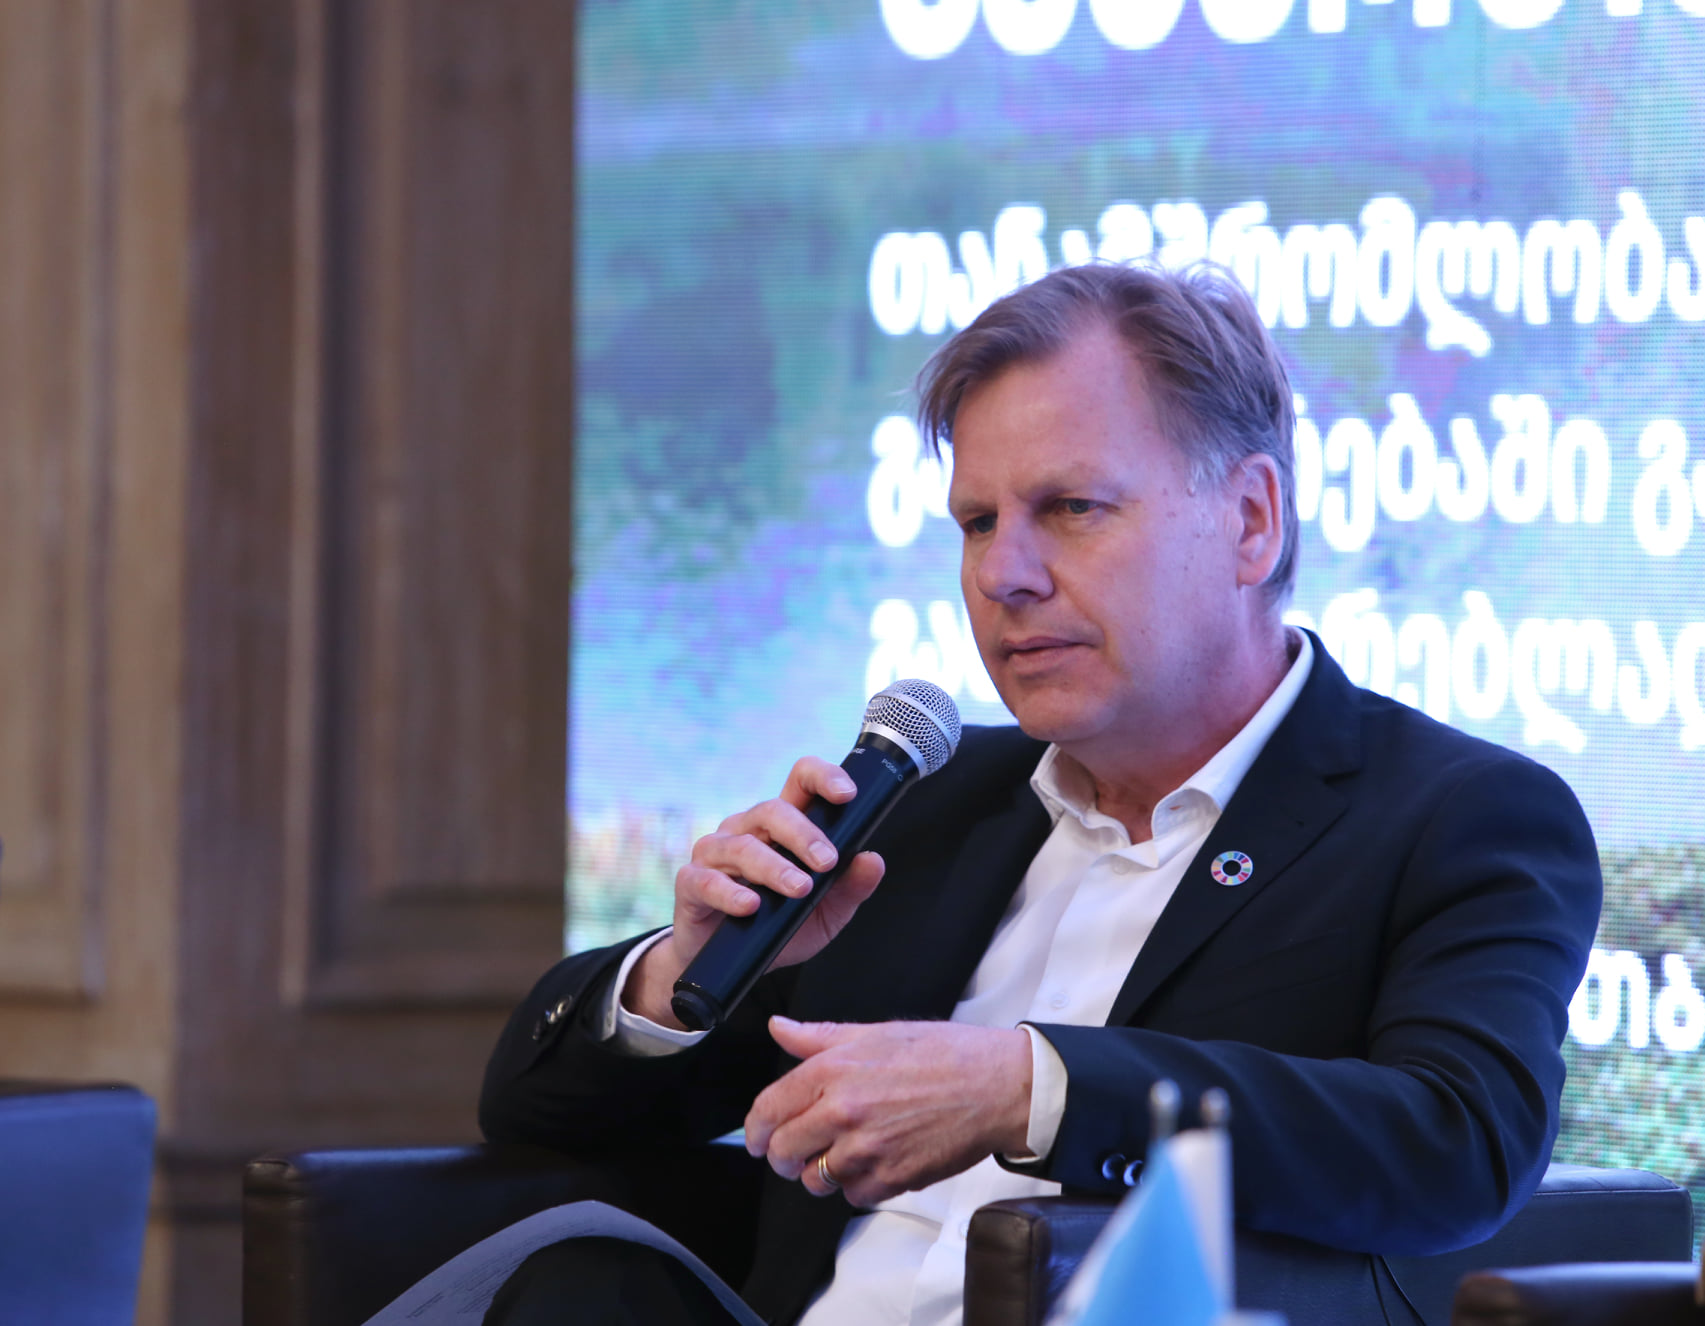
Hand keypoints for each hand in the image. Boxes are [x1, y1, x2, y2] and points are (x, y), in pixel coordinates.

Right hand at [622, 758, 885, 1026]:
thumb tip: (872, 860)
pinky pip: (706, 880)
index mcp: (781, 826)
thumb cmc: (779, 928)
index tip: (847, 795)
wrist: (729, 966)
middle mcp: (746, 830)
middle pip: (771, 809)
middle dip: (803, 834)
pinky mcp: (691, 883)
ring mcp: (715, 853)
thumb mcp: (826, 913)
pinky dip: (730, 892)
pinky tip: (751, 906)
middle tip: (826, 862)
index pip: (800, 782)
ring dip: (774, 866)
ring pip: (742, 845)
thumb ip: (850, 888)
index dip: (822, 778)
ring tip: (799, 888)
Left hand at [743, 1017, 1033, 1206]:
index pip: (769, 1109)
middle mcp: (843, 1112)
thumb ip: (818, 1036)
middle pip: (784, 1151)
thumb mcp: (875, 1032)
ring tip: (839, 1155)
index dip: (755, 1129)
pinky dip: (857, 1185)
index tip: (757, 1137)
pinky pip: (853, 1196)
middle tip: (793, 1153)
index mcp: (834, 1071)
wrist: (996, 1085)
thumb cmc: (944, 1054)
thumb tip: (779, 1028)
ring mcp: (867, 1149)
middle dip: (782, 1156)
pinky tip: (873, 1163)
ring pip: (815, 1179)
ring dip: (820, 1172)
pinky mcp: (892, 1179)